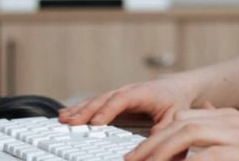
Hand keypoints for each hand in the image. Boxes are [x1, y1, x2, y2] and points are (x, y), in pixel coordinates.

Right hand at [58, 76, 196, 130]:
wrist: (173, 88)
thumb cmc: (175, 102)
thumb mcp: (175, 117)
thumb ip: (165, 133)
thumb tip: (157, 149)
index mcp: (142, 93)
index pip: (122, 99)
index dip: (108, 111)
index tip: (96, 123)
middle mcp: (127, 91)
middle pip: (103, 99)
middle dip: (86, 111)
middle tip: (70, 123)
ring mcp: (117, 94)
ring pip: (95, 100)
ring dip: (78, 110)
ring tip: (62, 120)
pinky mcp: (112, 100)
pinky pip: (93, 103)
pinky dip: (78, 109)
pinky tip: (65, 115)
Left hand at [124, 105, 238, 160]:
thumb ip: (224, 125)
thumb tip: (201, 112)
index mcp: (230, 119)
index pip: (183, 117)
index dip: (158, 134)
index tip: (139, 152)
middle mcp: (232, 124)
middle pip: (180, 123)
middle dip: (151, 143)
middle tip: (131, 160)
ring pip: (188, 135)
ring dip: (160, 152)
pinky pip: (206, 159)